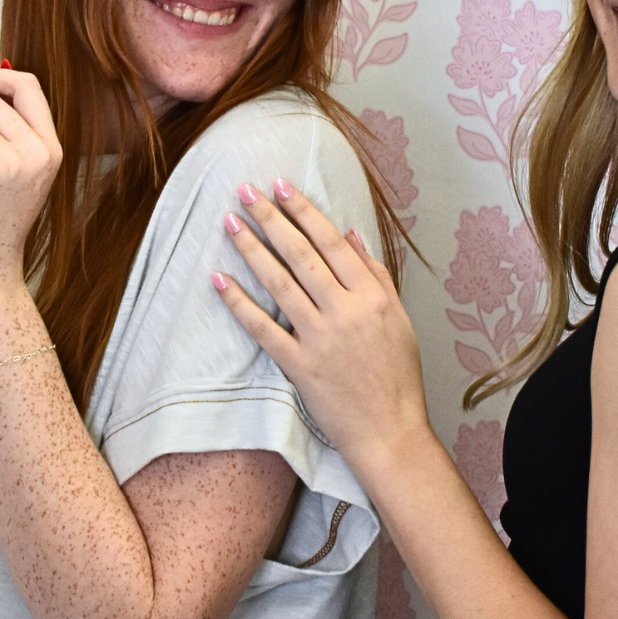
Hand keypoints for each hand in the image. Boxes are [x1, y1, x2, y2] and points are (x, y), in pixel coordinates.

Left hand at [213, 179, 431, 482]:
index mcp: (371, 296)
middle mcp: (345, 311)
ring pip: (278, 282)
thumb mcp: (399, 318)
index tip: (281, 185)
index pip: (331, 241)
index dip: (304, 210)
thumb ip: (376, 274)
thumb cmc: (398, 376)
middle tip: (245, 190)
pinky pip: (262, 328)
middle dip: (270, 217)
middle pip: (301, 254)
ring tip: (228, 221)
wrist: (391, 433)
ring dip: (251, 248)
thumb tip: (351, 234)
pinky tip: (218, 279)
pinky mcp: (299, 366)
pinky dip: (238, 302)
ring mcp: (320, 338)